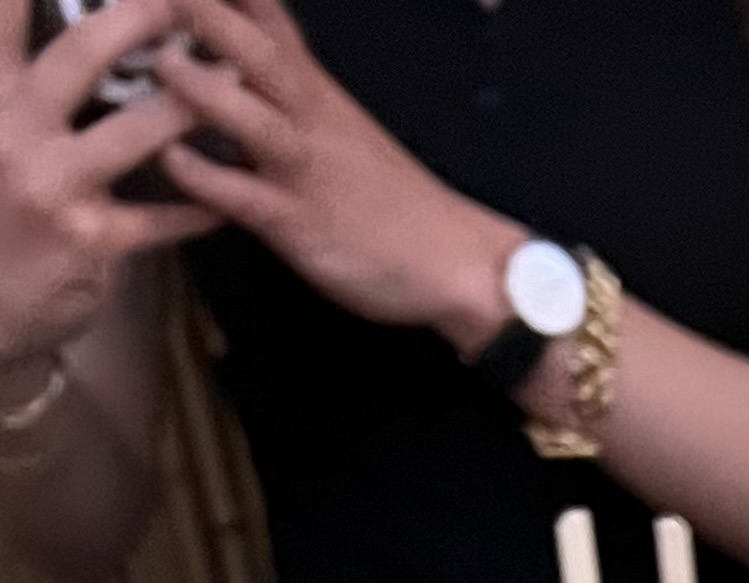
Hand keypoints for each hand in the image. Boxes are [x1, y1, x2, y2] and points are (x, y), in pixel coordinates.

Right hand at [0, 0, 212, 378]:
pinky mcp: (92, 242)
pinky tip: (224, 199)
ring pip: (136, 130)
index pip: (5, 16)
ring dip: (190, 102)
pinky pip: (160, 220)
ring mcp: (55, 186)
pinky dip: (197, 208)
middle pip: (81, 51)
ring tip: (234, 80)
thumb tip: (38, 16)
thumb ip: (16, 84)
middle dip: (139, 15)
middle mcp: (14, 128)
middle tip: (181, 1)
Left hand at [156, 0, 513, 350]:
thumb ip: (280, 92)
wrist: (452, 257)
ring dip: (204, 87)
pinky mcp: (301, 224)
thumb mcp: (334, 123)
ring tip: (160, 63)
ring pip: (252, 115)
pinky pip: (249, 197)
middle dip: (207, 13)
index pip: (267, 14)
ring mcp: (305, 170)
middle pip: (256, 48)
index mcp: (314, 88)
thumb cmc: (389, 196)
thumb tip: (219, 64)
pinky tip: (174, 163)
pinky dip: (210, 180)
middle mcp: (308, 117)